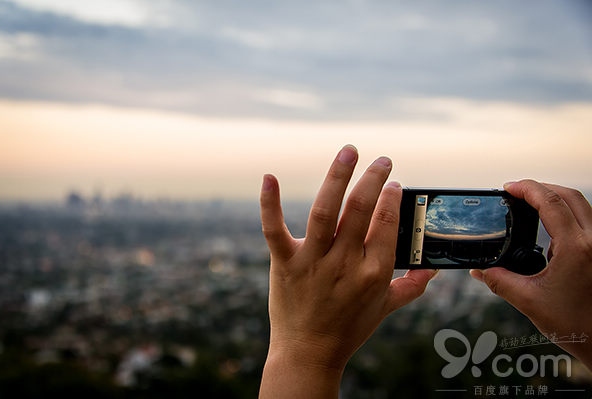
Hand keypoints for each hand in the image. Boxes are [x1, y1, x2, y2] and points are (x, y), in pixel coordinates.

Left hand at [259, 145, 436, 397]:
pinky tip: (269, 177)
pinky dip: (270, 204)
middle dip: (373, 179)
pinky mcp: (285, 264)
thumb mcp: (384, 308)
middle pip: (360, 210)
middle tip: (382, 160)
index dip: (391, 199)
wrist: (308, 354)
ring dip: (337, 176)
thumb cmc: (348, 329)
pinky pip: (274, 230)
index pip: (386, 224)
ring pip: (325, 211)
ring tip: (349, 151)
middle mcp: (344, 264)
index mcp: (373, 273)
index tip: (393, 183)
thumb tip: (433, 268)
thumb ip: (411, 286)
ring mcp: (313, 262)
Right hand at [471, 180, 591, 369]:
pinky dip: (565, 214)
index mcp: (576, 249)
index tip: (508, 188)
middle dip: (540, 188)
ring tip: (529, 204)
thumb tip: (479, 271)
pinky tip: (548, 228)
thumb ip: (499, 281)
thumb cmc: (577, 325)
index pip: (550, 203)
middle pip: (569, 195)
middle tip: (516, 192)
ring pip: (580, 206)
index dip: (526, 189)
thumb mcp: (529, 301)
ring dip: (554, 199)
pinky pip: (585, 221)